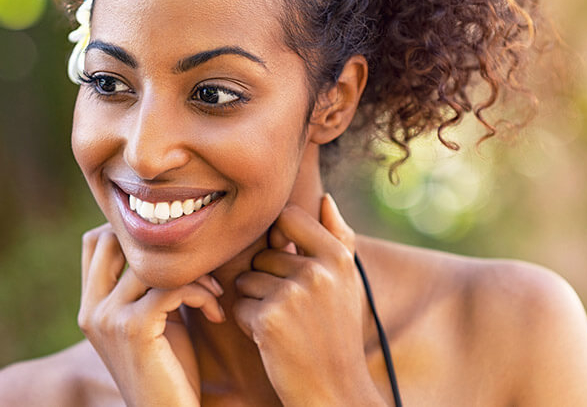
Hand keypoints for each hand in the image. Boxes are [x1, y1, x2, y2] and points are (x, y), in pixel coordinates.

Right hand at [77, 223, 224, 406]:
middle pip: (117, 241)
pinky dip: (203, 293)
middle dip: (165, 248)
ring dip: (196, 273)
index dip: (138, 236)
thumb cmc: (171, 371)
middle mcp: (92, 309)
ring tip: (214, 295)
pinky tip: (216, 314)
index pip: (97, 241)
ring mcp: (108, 318)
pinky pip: (174, 286)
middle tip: (201, 271)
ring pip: (154, 263)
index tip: (180, 256)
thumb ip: (151, 286)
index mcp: (91, 306)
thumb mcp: (155, 320)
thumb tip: (174, 245)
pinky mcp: (133, 328)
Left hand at [232, 195, 385, 405]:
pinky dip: (249, 325)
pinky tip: (273, 341)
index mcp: (337, 257)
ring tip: (284, 325)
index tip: (285, 258)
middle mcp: (317, 271)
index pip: (289, 217)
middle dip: (267, 280)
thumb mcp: (347, 283)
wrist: (335, 389)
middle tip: (292, 310)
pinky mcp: (269, 320)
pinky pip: (240, 306)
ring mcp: (293, 295)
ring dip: (256, 302)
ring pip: (246, 280)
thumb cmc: (337, 333)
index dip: (279, 236)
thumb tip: (325, 198)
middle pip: (263, 254)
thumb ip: (338, 237)